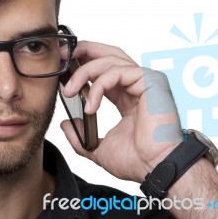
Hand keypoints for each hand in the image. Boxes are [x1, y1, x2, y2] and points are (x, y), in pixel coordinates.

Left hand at [61, 41, 183, 182]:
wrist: (154, 168)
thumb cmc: (136, 160)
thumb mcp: (98, 149)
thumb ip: (80, 137)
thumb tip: (67, 124)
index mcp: (126, 97)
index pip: (103, 70)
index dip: (82, 63)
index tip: (63, 65)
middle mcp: (135, 85)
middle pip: (108, 54)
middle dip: (83, 50)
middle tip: (63, 56)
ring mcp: (144, 81)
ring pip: (109, 61)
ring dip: (84, 72)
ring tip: (69, 91)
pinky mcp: (149, 82)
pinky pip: (117, 73)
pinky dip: (98, 86)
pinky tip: (91, 106)